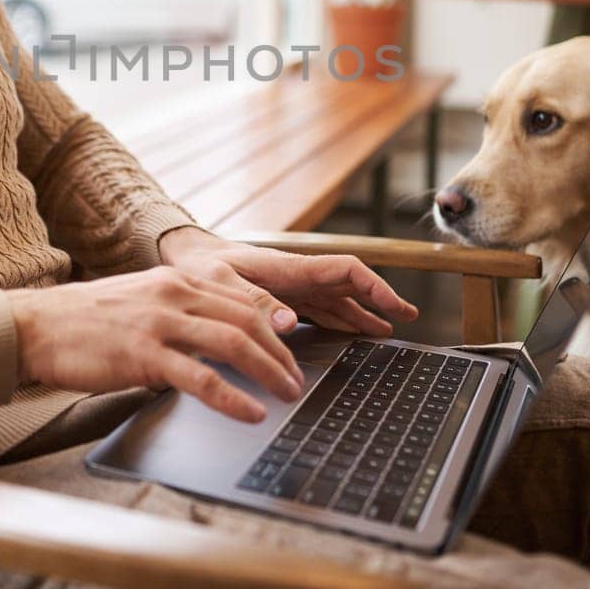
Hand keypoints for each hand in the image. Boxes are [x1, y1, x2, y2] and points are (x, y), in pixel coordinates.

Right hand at [5, 266, 305, 422]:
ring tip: (287, 394)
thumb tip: (214, 340)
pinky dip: (233, 397)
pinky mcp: (143, 355)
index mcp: (176, 280)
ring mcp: (160, 323)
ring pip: (233, 342)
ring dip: (268, 371)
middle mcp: (174, 294)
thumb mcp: (141, 302)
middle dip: (280, 352)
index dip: (274, 324)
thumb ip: (179, 312)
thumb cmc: (85, 320)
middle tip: (296, 379)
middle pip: (247, 319)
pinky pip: (201, 378)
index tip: (293, 346)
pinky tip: (251, 412)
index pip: (242, 299)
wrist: (37, 325)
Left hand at [158, 226, 419, 335]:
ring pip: (338, 300)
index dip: (375, 287)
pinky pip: (320, 309)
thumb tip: (290, 324)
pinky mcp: (283, 299)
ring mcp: (292, 288)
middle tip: (406, 320)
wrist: (182, 256)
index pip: (346, 271)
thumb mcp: (221, 283)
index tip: (396, 305)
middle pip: (350, 286)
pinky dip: (341, 320)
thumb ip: (255, 303)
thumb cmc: (201, 265)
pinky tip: (352, 331)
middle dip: (380, 301)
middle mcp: (297, 276)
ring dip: (363, 314)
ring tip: (387, 331)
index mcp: (290, 267)